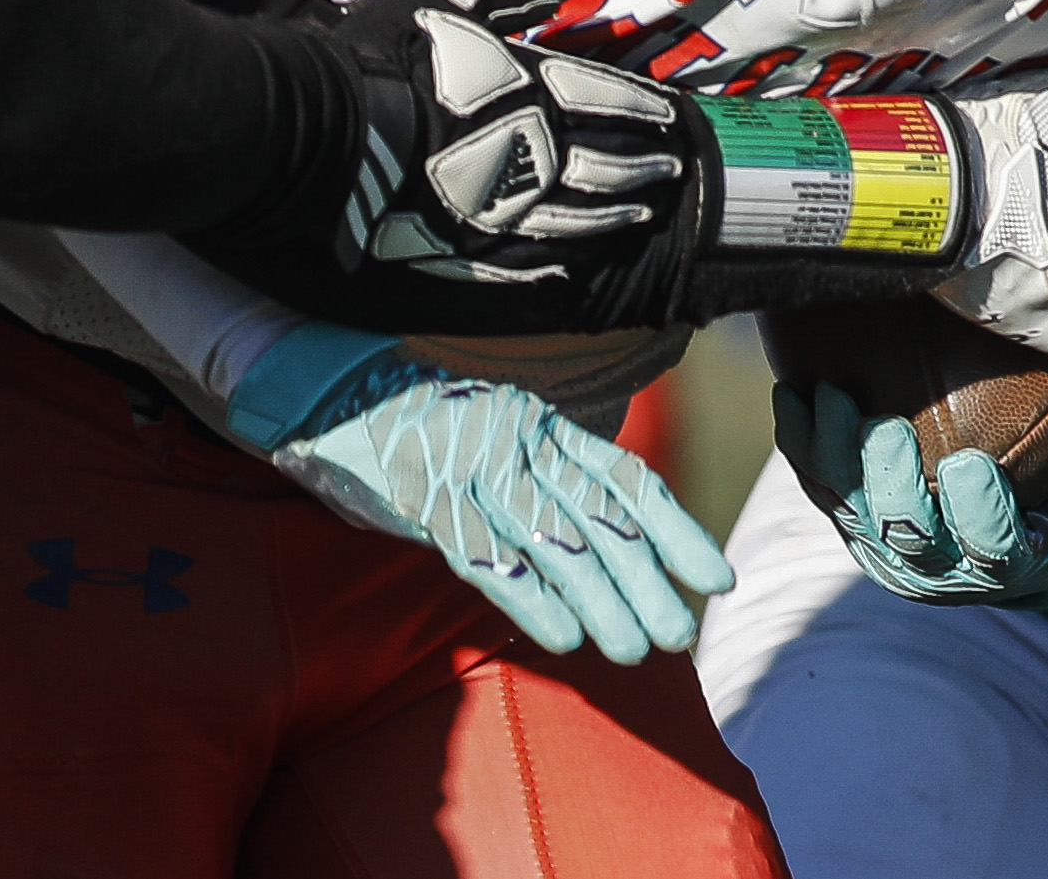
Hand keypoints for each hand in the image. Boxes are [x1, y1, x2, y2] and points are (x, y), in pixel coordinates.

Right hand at [272, 361, 734, 663]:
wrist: (333, 397)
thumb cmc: (424, 429)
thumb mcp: (499, 437)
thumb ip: (549, 475)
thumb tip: (612, 537)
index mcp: (544, 425)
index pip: (626, 479)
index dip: (676, 530)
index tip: (714, 578)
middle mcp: (521, 441)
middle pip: (599, 518)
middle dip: (646, 580)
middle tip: (680, 633)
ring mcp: (476, 467)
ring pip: (554, 541)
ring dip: (599, 600)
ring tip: (635, 650)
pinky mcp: (430, 499)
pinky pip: (489, 556)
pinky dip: (530, 599)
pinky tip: (564, 637)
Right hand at [332, 0, 700, 285]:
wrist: (333, 132)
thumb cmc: (387, 58)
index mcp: (536, 93)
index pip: (607, 102)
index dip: (642, 112)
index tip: (671, 120)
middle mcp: (536, 154)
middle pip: (607, 164)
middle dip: (644, 166)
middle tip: (670, 171)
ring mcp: (506, 207)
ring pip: (580, 217)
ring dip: (616, 215)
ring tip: (641, 214)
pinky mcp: (470, 245)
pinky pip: (528, 259)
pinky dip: (557, 263)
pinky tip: (575, 267)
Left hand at [774, 375, 1047, 606]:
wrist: (988, 522)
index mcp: (1006, 566)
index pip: (994, 553)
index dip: (979, 517)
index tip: (973, 466)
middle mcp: (936, 567)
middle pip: (905, 541)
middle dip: (892, 488)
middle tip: (887, 432)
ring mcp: (883, 543)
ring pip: (849, 509)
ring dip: (835, 456)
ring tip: (838, 400)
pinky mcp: (844, 513)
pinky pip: (814, 480)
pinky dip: (801, 440)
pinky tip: (797, 391)